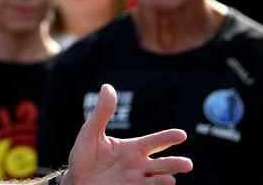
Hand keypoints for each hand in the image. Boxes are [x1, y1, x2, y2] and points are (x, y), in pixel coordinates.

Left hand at [65, 84, 192, 184]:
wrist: (75, 180)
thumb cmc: (84, 156)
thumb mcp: (91, 132)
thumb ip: (102, 112)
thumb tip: (107, 87)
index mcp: (133, 148)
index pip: (155, 142)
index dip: (168, 138)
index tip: (181, 134)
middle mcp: (139, 165)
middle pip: (163, 164)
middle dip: (175, 164)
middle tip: (187, 164)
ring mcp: (136, 181)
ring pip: (158, 180)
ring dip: (166, 180)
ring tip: (170, 180)